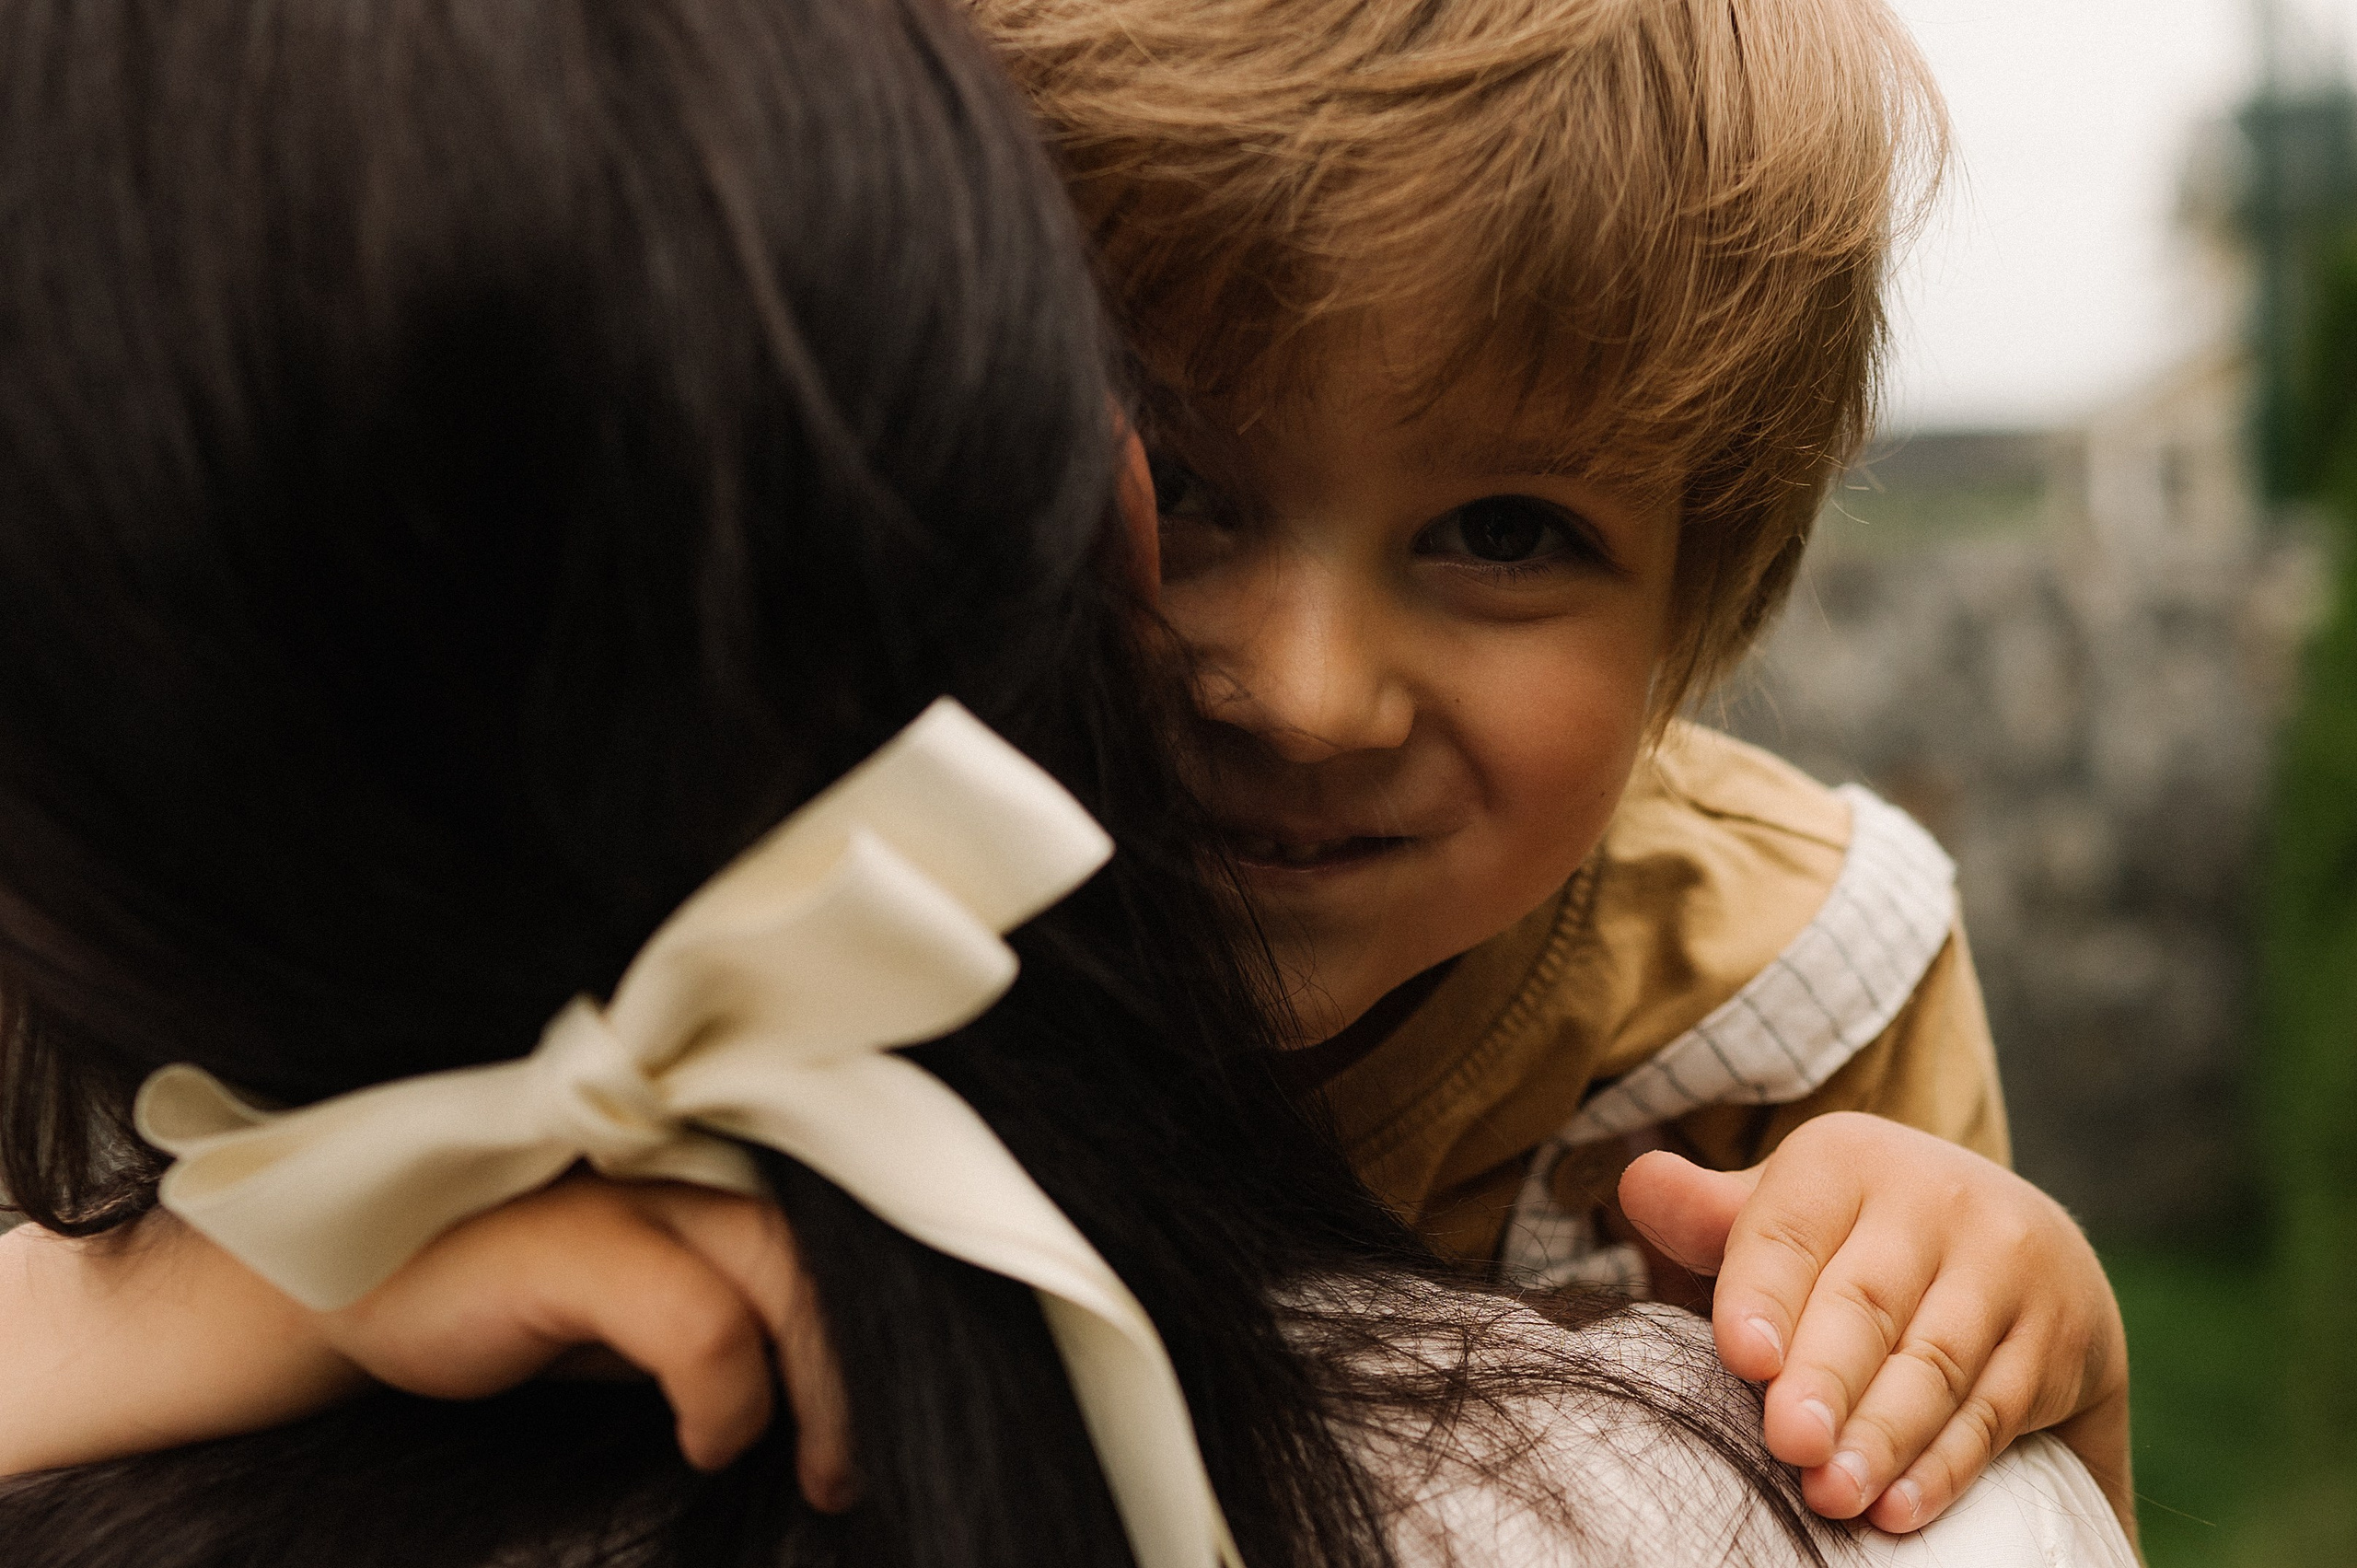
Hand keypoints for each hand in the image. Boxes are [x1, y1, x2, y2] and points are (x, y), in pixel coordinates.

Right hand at [320, 1172, 854, 1502]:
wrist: (344, 1300)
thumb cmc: (506, 1307)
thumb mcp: (639, 1321)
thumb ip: (729, 1329)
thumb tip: (827, 1406)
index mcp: (711, 1181)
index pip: (835, 1239)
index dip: (881, 1331)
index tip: (900, 1425)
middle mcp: (683, 1169)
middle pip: (825, 1251)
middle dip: (864, 1369)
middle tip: (858, 1471)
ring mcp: (628, 1195)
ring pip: (781, 1271)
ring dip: (820, 1385)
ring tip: (824, 1470)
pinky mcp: (574, 1242)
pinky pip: (697, 1319)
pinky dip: (723, 1392)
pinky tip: (709, 1443)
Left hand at [1618, 1113, 2130, 1537]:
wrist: (2016, 1242)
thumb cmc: (1859, 1238)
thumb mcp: (1791, 1210)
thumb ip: (1712, 1216)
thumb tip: (1637, 1183)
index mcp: (1847, 1160)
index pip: (1787, 1232)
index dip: (1761, 1292)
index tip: (1741, 1356)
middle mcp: (1936, 1197)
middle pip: (1865, 1303)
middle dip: (1825, 1380)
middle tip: (1789, 1444)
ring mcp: (2006, 1264)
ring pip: (1934, 1364)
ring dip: (1882, 1437)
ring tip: (1832, 1496)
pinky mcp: (2059, 1335)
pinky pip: (1994, 1408)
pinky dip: (1946, 1464)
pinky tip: (1900, 1508)